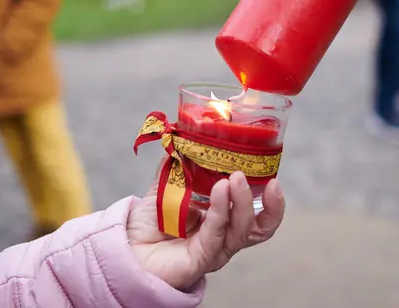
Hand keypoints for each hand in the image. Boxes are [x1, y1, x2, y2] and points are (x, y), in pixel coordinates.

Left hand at [126, 170, 284, 291]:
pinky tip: (220, 190)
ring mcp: (214, 250)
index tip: (274, 178)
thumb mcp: (166, 189)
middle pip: (259, 228)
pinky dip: (221, 210)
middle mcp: (223, 237)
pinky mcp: (201, 259)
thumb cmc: (148, 226)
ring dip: (242, 202)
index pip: (257, 215)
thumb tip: (183, 138)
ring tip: (234, 178)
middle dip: (268, 206)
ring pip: (242, 230)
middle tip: (259, 178)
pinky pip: (217, 234)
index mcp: (222, 222)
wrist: (124, 249)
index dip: (271, 201)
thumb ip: (177, 167)